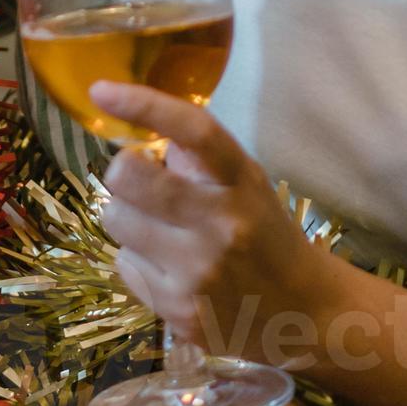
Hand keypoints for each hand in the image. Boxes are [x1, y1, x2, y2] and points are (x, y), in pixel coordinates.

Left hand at [92, 82, 334, 359]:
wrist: (304, 314)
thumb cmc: (263, 234)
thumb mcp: (243, 183)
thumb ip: (195, 158)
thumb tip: (136, 127)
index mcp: (240, 182)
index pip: (194, 132)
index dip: (144, 105)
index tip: (102, 91)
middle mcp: (220, 225)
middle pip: (127, 177)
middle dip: (124, 174)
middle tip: (143, 185)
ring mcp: (198, 273)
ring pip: (115, 220)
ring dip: (129, 219)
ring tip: (163, 233)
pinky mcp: (180, 313)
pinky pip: (124, 265)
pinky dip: (139, 262)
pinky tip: (172, 271)